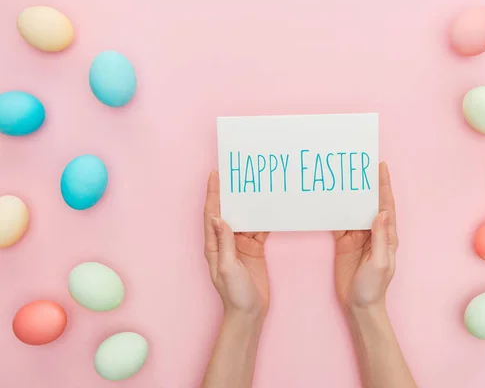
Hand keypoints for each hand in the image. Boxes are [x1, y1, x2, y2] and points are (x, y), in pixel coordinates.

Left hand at [204, 171, 269, 317]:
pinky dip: (263, 219)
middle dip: (230, 193)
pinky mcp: (254, 249)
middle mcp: (226, 241)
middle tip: (237, 174)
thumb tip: (218, 218)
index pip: (212, 214)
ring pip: (244, 218)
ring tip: (255, 186)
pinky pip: (258, 229)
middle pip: (228, 211)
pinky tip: (269, 208)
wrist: (250, 312)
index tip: (215, 175)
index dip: (212, 194)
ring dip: (248, 204)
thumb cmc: (235, 294)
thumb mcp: (228, 267)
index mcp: (214, 245)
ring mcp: (240, 245)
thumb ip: (225, 242)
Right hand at [334, 162, 397, 310]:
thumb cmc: (373, 287)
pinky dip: (336, 210)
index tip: (380, 166)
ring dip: (350, 195)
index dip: (384, 185)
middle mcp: (373, 232)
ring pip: (354, 210)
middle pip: (370, 202)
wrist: (359, 306)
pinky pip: (340, 222)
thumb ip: (380, 237)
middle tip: (359, 164)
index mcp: (387, 235)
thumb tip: (381, 212)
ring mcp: (358, 236)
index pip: (386, 205)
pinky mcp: (344, 243)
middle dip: (366, 184)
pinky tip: (330, 199)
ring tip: (343, 176)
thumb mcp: (379, 263)